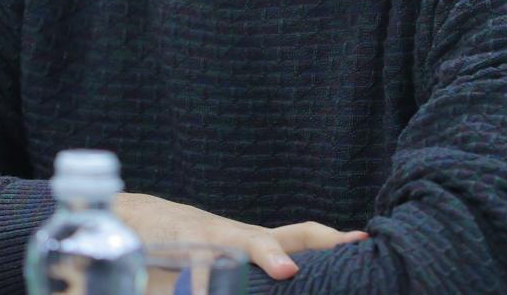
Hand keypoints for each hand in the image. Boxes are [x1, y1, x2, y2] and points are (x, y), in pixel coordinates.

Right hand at [115, 192, 368, 280]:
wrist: (143, 220)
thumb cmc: (202, 245)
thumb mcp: (237, 255)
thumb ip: (267, 266)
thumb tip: (299, 276)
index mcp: (258, 241)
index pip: (303, 235)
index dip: (332, 239)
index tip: (363, 240)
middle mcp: (238, 237)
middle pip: (269, 241)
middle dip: (284, 254)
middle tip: (297, 270)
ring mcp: (209, 242)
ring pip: (233, 252)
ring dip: (253, 263)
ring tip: (272, 276)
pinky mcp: (180, 252)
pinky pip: (196, 273)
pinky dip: (202, 286)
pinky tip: (203, 293)